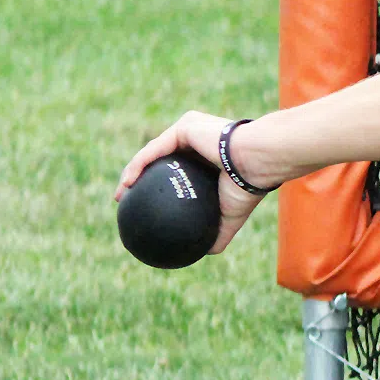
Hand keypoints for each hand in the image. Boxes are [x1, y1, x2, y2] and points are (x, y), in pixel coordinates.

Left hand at [116, 110, 274, 254]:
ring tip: (121, 194)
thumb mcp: (230, 216)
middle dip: (138, 178)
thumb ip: (218, 232)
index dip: (156, 186)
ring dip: (132, 173)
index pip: (175, 169)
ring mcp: (190, 130)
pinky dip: (138, 165)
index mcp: (207, 156)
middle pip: (159, 160)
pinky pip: (155, 149)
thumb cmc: (247, 188)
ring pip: (153, 153)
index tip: (144, 205)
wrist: (258, 162)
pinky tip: (128, 183)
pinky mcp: (184, 126)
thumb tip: (206, 253)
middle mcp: (197, 139)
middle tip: (126, 199)